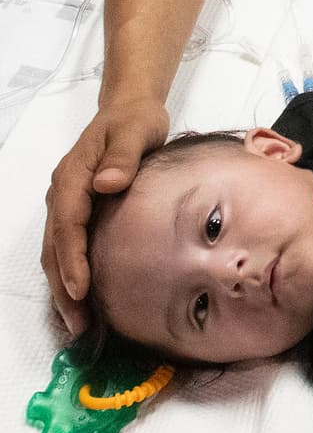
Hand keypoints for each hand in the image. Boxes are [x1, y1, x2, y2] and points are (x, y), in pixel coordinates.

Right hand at [42, 96, 169, 333]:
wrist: (129, 108)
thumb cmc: (135, 120)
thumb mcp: (136, 131)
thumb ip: (123, 156)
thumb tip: (106, 183)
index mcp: (74, 176)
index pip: (68, 224)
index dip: (72, 259)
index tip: (81, 290)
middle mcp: (63, 192)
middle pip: (55, 246)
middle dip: (62, 287)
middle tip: (77, 324)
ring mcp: (67, 202)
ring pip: (57, 251)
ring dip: (63, 287)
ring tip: (77, 323)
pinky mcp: (77, 209)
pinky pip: (68, 246)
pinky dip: (71, 273)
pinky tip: (85, 298)